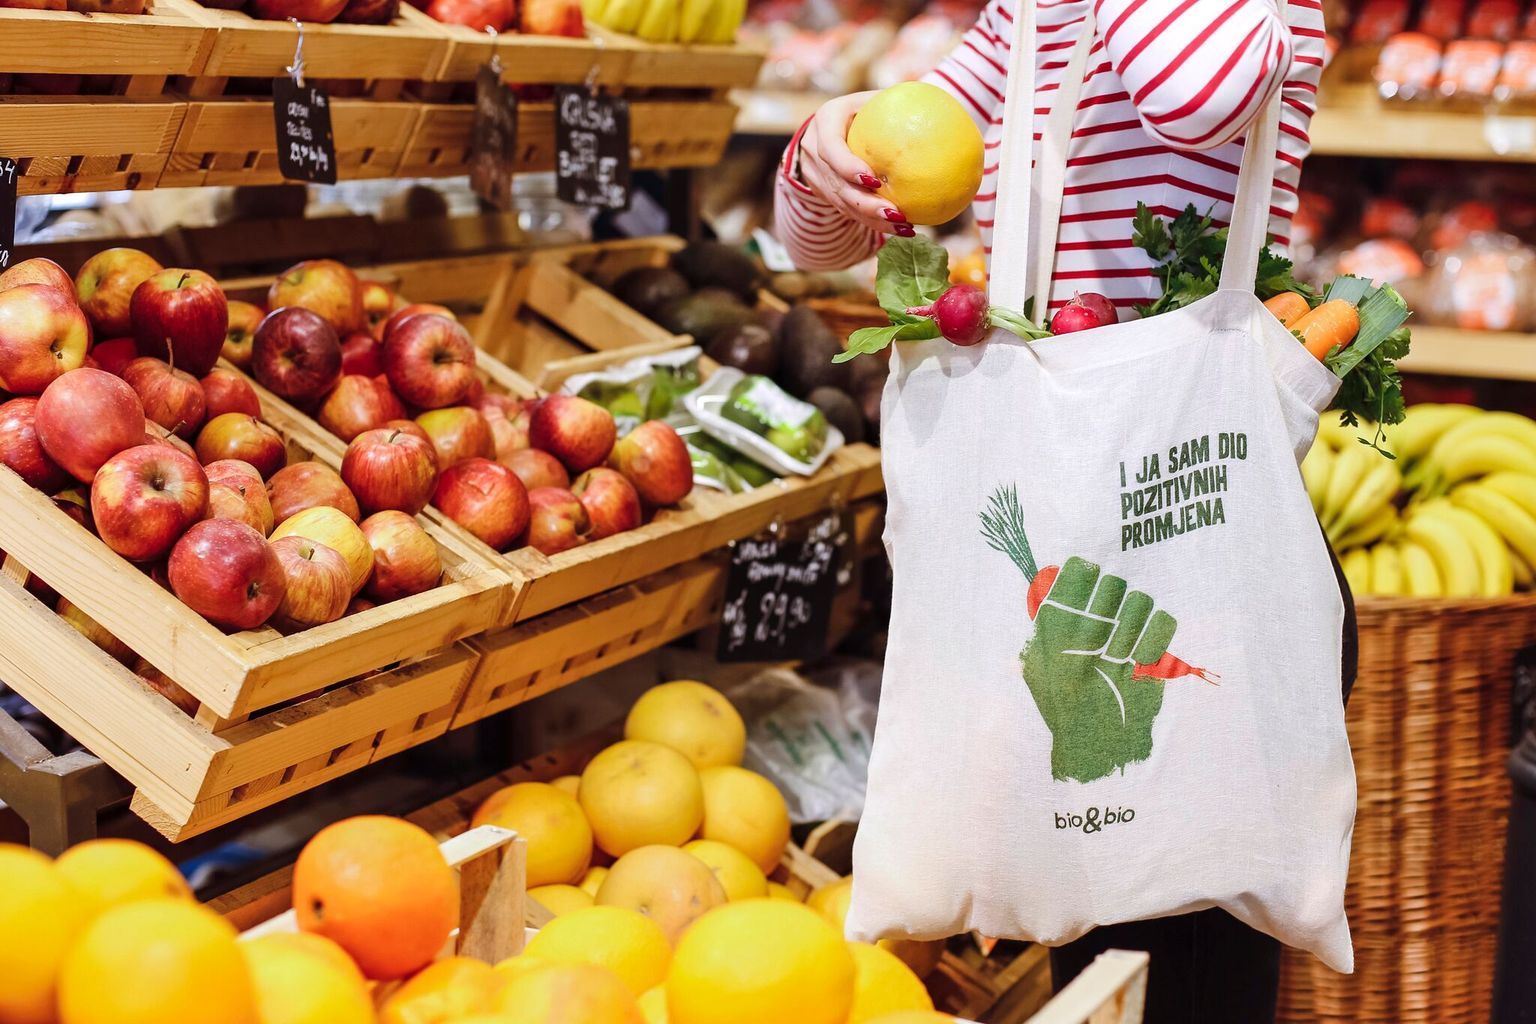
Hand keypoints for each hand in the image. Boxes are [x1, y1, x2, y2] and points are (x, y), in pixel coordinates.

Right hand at [797, 91, 912, 236]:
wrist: (837, 123)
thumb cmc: (870, 107)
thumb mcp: (879, 98)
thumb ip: (902, 100)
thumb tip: (942, 105)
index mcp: (826, 121)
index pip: (831, 148)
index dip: (847, 166)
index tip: (873, 179)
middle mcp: (814, 148)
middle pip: (835, 184)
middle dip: (864, 203)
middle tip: (894, 213)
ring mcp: (815, 173)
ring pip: (841, 203)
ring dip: (872, 219)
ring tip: (903, 227)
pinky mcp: (823, 191)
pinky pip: (847, 211)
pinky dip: (872, 221)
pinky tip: (900, 228)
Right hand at [1021, 557, 1178, 782]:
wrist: (1094, 753)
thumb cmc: (1064, 708)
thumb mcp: (1039, 672)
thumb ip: (1042, 631)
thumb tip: (1050, 586)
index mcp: (1053, 644)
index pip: (1072, 584)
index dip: (1083, 572)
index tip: (1091, 572)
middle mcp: (1084, 648)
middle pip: (1110, 589)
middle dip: (1114, 591)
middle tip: (1114, 601)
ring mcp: (1119, 660)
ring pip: (1139, 604)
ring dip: (1138, 608)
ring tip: (1133, 620)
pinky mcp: (1149, 674)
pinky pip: (1163, 627)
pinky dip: (1160, 626)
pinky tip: (1151, 635)